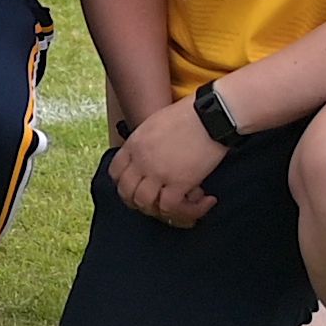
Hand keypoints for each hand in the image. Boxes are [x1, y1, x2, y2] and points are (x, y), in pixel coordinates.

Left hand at [107, 102, 221, 227]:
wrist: (211, 115)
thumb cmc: (190, 115)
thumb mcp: (156, 124)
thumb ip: (147, 142)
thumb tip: (153, 154)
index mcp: (134, 145)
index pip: (115, 172)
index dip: (123, 185)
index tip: (136, 188)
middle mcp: (141, 161)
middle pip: (126, 192)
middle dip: (139, 202)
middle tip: (157, 204)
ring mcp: (158, 173)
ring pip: (145, 203)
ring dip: (161, 209)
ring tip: (180, 205)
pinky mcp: (179, 182)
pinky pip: (171, 207)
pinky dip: (187, 210)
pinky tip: (203, 201)